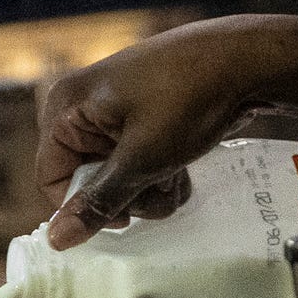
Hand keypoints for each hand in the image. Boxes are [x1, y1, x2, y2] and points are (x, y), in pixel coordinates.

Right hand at [35, 21, 262, 250]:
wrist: (245, 58)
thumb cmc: (188, 99)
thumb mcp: (142, 160)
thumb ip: (98, 201)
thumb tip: (56, 239)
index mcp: (66, 107)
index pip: (52, 179)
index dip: (85, 206)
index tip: (125, 218)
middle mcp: (81, 106)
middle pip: (85, 178)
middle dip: (125, 195)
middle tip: (159, 189)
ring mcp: (111, 109)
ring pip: (114, 174)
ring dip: (146, 188)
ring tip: (176, 177)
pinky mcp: (138, 114)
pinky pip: (133, 158)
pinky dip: (156, 171)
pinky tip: (182, 169)